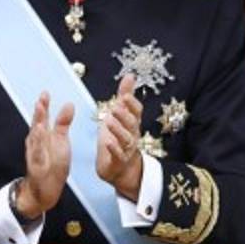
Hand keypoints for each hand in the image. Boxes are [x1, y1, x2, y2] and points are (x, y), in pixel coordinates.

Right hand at [16, 91, 73, 219]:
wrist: (43, 190)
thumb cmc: (51, 164)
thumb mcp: (60, 141)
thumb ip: (63, 123)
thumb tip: (69, 104)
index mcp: (43, 136)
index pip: (43, 118)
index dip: (43, 106)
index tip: (45, 93)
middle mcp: (36, 143)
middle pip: (37, 126)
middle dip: (39, 114)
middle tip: (41, 100)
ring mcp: (35, 155)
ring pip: (35, 140)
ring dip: (37, 129)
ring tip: (39, 119)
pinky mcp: (37, 168)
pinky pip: (38, 157)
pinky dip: (38, 148)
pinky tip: (40, 141)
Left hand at [96, 74, 143, 200]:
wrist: (120, 168)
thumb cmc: (119, 137)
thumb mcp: (120, 114)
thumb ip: (125, 95)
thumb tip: (130, 75)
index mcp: (132, 123)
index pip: (137, 112)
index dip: (132, 104)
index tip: (125, 96)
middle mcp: (132, 135)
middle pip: (132, 124)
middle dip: (124, 115)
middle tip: (116, 107)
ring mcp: (127, 149)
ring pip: (126, 139)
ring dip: (118, 130)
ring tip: (109, 122)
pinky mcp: (118, 161)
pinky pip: (118, 155)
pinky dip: (114, 149)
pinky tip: (107, 142)